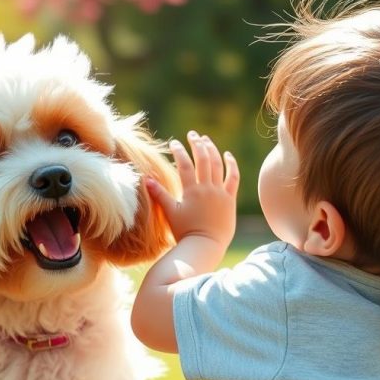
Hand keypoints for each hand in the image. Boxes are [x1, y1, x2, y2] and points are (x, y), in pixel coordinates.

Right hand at [146, 130, 239, 249]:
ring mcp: (220, 193)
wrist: (205, 245)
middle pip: (203, 159)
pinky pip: (233, 178)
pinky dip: (231, 165)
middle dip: (197, 144)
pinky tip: (227, 155)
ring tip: (206, 140)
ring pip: (218, 164)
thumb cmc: (184, 232)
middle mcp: (207, 188)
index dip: (179, 151)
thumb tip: (146, 179)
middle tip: (192, 135)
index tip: (174, 143)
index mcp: (191, 191)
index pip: (184, 164)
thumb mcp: (170, 212)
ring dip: (212, 150)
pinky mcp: (230, 199)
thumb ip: (159, 194)